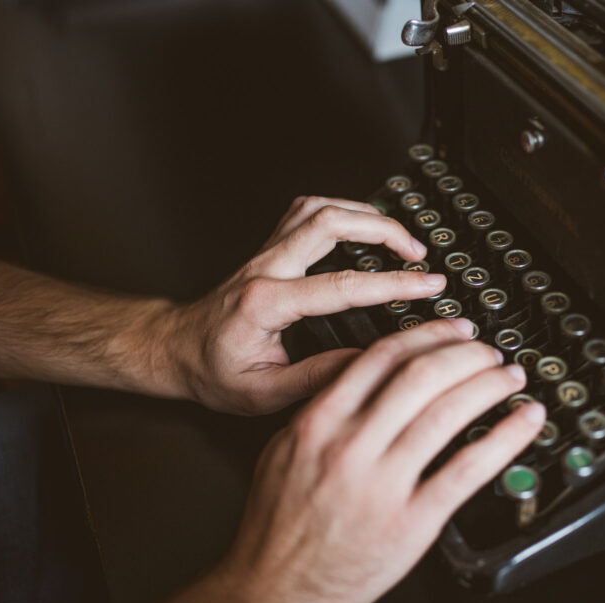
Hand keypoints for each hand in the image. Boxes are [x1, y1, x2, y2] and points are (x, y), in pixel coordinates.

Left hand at [166, 196, 446, 413]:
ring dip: (365, 214)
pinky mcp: (270, 249)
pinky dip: (343, 211)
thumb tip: (365, 362)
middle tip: (420, 253)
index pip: (342, 286)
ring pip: (318, 207)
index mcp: (266, 304)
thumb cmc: (213, 372)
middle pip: (329, 222)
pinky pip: (308, 212)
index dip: (394, 284)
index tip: (428, 285)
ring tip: (401, 236)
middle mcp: (266, 268)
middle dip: (384, 230)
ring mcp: (266, 253)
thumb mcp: (262, 393)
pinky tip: (364, 227)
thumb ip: (315, 378)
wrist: (176, 350)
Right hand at [210, 319, 545, 602]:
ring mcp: (382, 484)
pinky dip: (504, 438)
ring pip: (448, 412)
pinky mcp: (411, 522)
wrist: (272, 591)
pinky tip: (525, 421)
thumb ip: (322, 412)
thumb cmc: (276, 527)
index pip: (382, 357)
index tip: (453, 330)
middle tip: (489, 351)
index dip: (428, 335)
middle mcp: (351, 446)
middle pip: (422, 376)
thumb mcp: (283, 452)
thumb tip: (364, 379)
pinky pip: (467, 469)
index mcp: (319, 422)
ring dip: (489, 385)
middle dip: (466, 354)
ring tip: (510, 377)